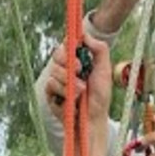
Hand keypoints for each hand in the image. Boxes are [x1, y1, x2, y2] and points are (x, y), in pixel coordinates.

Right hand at [44, 35, 111, 155]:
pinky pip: (50, 85)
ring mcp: (57, 82)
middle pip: (57, 54)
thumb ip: (99, 49)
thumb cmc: (100, 97)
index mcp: (77, 61)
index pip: (67, 45)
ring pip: (54, 70)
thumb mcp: (104, 70)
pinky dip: (63, 92)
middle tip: (80, 69)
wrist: (92, 120)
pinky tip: (72, 101)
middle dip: (68, 61)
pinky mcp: (50, 95)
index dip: (69, 45)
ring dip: (69, 81)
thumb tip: (85, 34)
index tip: (76, 49)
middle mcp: (65, 69)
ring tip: (82, 92)